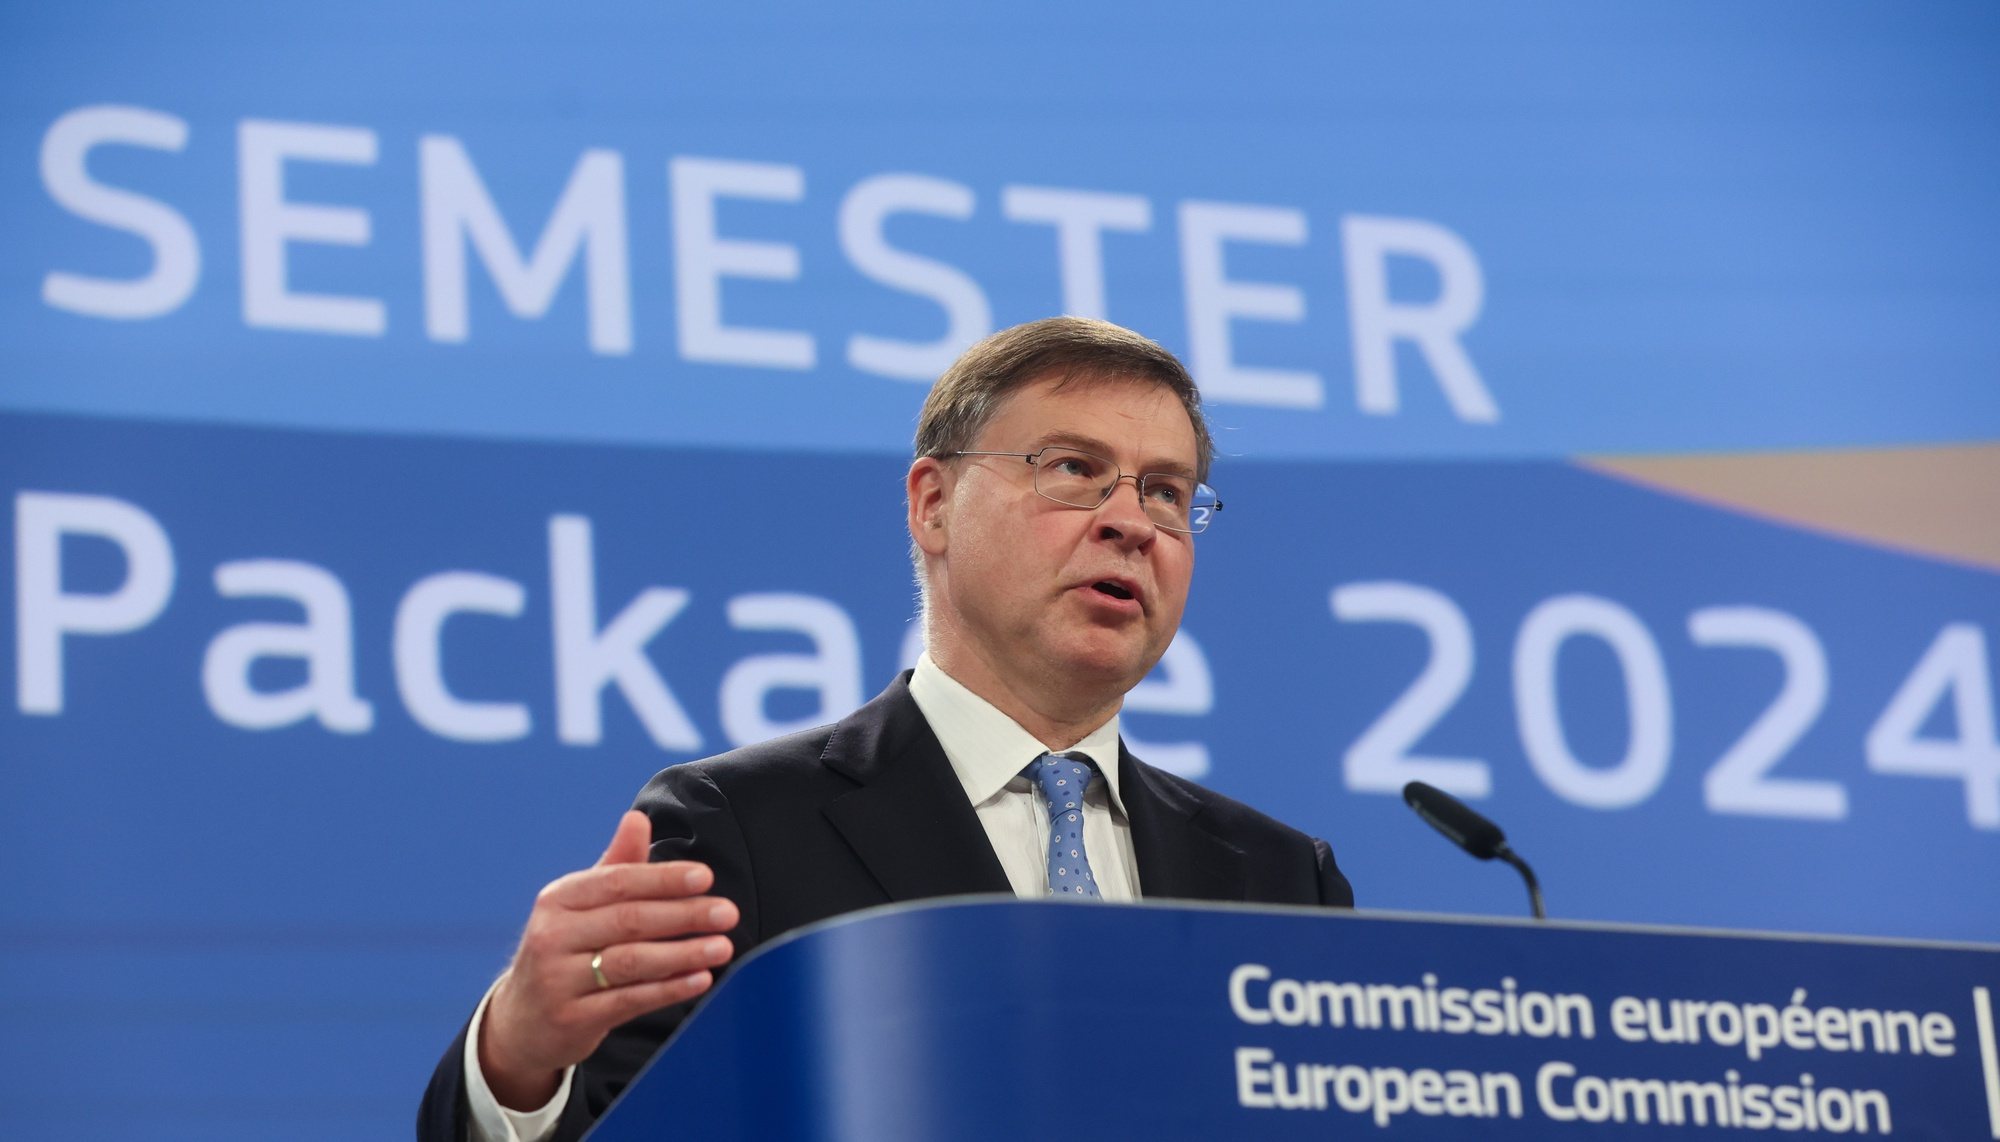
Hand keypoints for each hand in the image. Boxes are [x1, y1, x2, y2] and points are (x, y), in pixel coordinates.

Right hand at [477, 811, 738, 1110]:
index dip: (664, 879)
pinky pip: (629, 1001)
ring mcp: (558, 980)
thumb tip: (638, 818)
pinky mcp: (572, 1018)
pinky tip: (700, 979)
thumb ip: (616, 865)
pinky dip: (668, 989)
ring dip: (683, 954)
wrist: (522, 1020)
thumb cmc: (565, 950)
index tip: (705, 877)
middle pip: (628, 920)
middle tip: (727, 913)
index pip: (617, 882)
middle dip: (684, 915)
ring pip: (631, 962)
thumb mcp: (580, 906)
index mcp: (558, 899)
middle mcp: (553, 936)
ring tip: (722, 947)